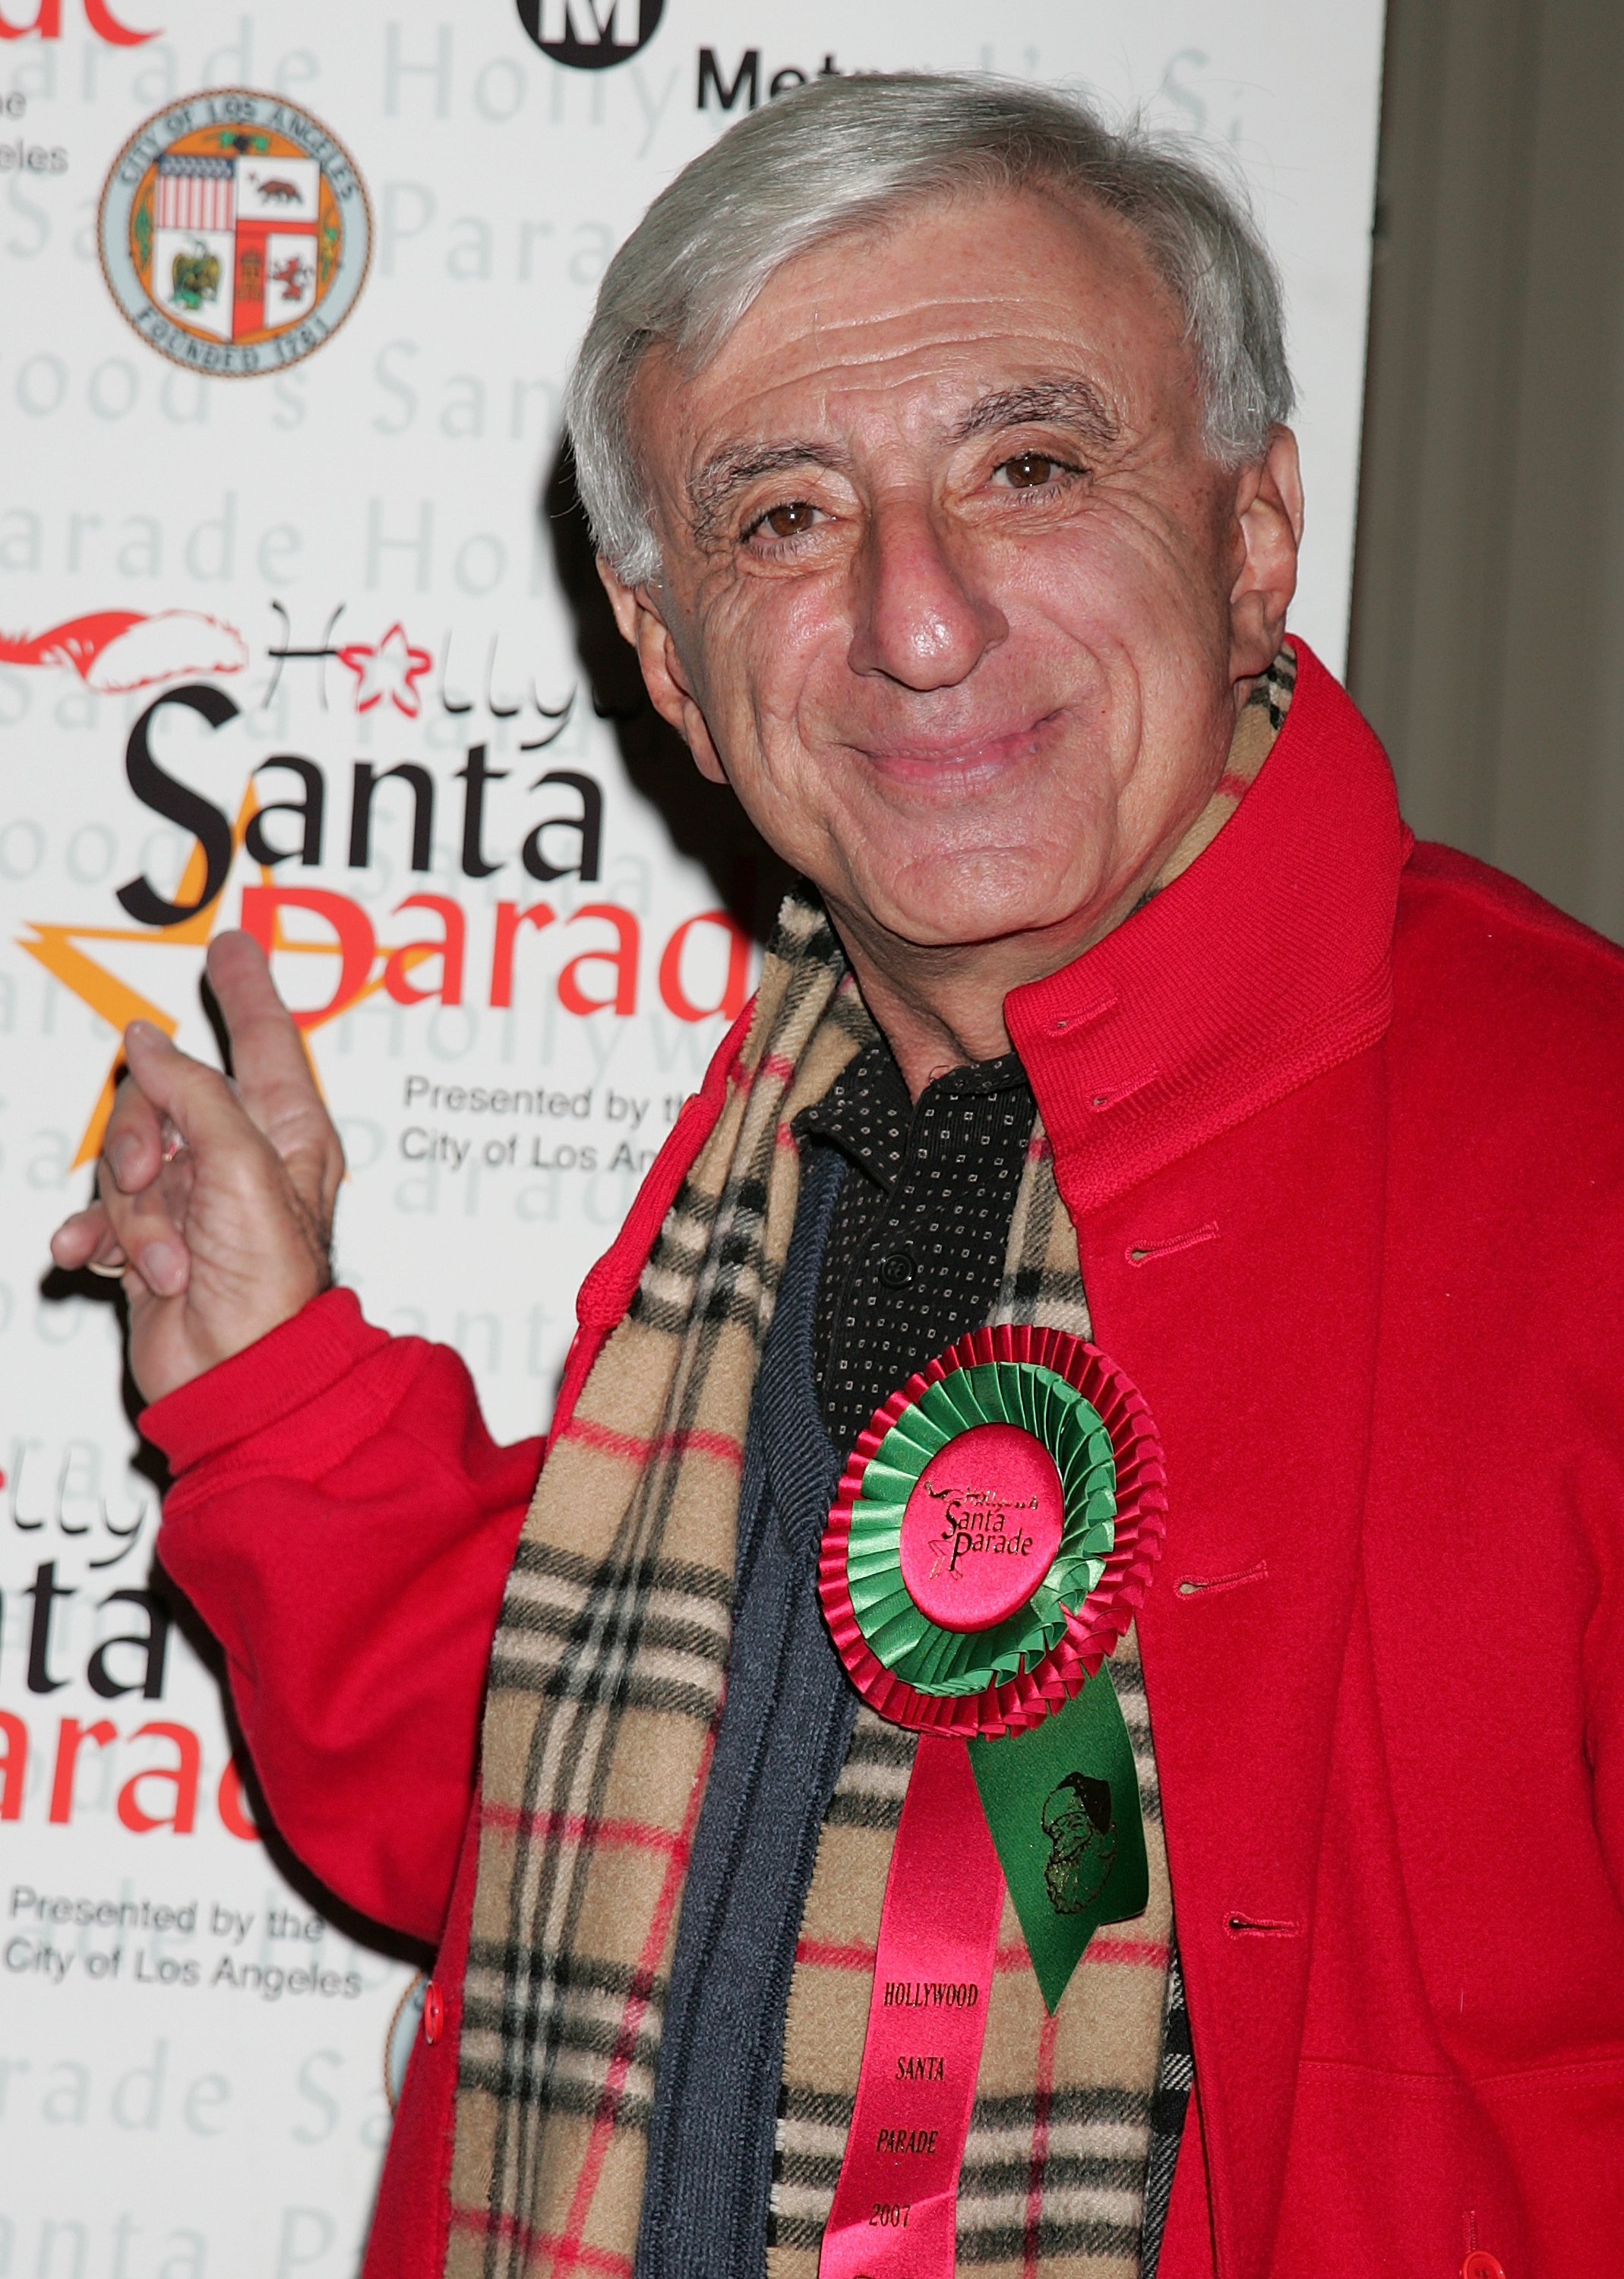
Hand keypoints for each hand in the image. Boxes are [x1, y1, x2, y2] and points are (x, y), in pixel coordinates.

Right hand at [50, 930, 344, 1405]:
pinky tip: (96, 1261)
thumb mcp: (241, 1168)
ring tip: (163, 1256)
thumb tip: (149, 1041)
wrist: (236, 1378)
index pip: (266, 1039)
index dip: (246, 990)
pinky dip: (96, 1235)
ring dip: (130, 1209)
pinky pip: (103, 1212)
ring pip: (125, 1157)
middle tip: (151, 1184)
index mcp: (288, 1133)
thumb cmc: (269, 1286)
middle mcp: (242, 1159)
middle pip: (165, 1097)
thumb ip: (194, 1094)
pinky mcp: (154, 1242)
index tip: (232, 947)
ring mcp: (194, 1201)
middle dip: (142, 1140)